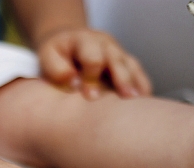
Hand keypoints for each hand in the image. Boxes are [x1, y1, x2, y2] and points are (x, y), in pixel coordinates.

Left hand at [37, 27, 151, 99]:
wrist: (66, 43)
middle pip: (117, 59)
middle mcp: (104, 44)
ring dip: (136, 83)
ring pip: (131, 65)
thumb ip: (56, 69)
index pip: (93, 57)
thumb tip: (72, 80)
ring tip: (141, 101)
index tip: (90, 97)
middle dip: (121, 79)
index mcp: (84, 40)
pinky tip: (145, 101)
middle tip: (125, 98)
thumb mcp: (48, 57)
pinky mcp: (125, 62)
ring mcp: (117, 52)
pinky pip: (138, 72)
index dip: (92, 77)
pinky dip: (142, 85)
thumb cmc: (56, 55)